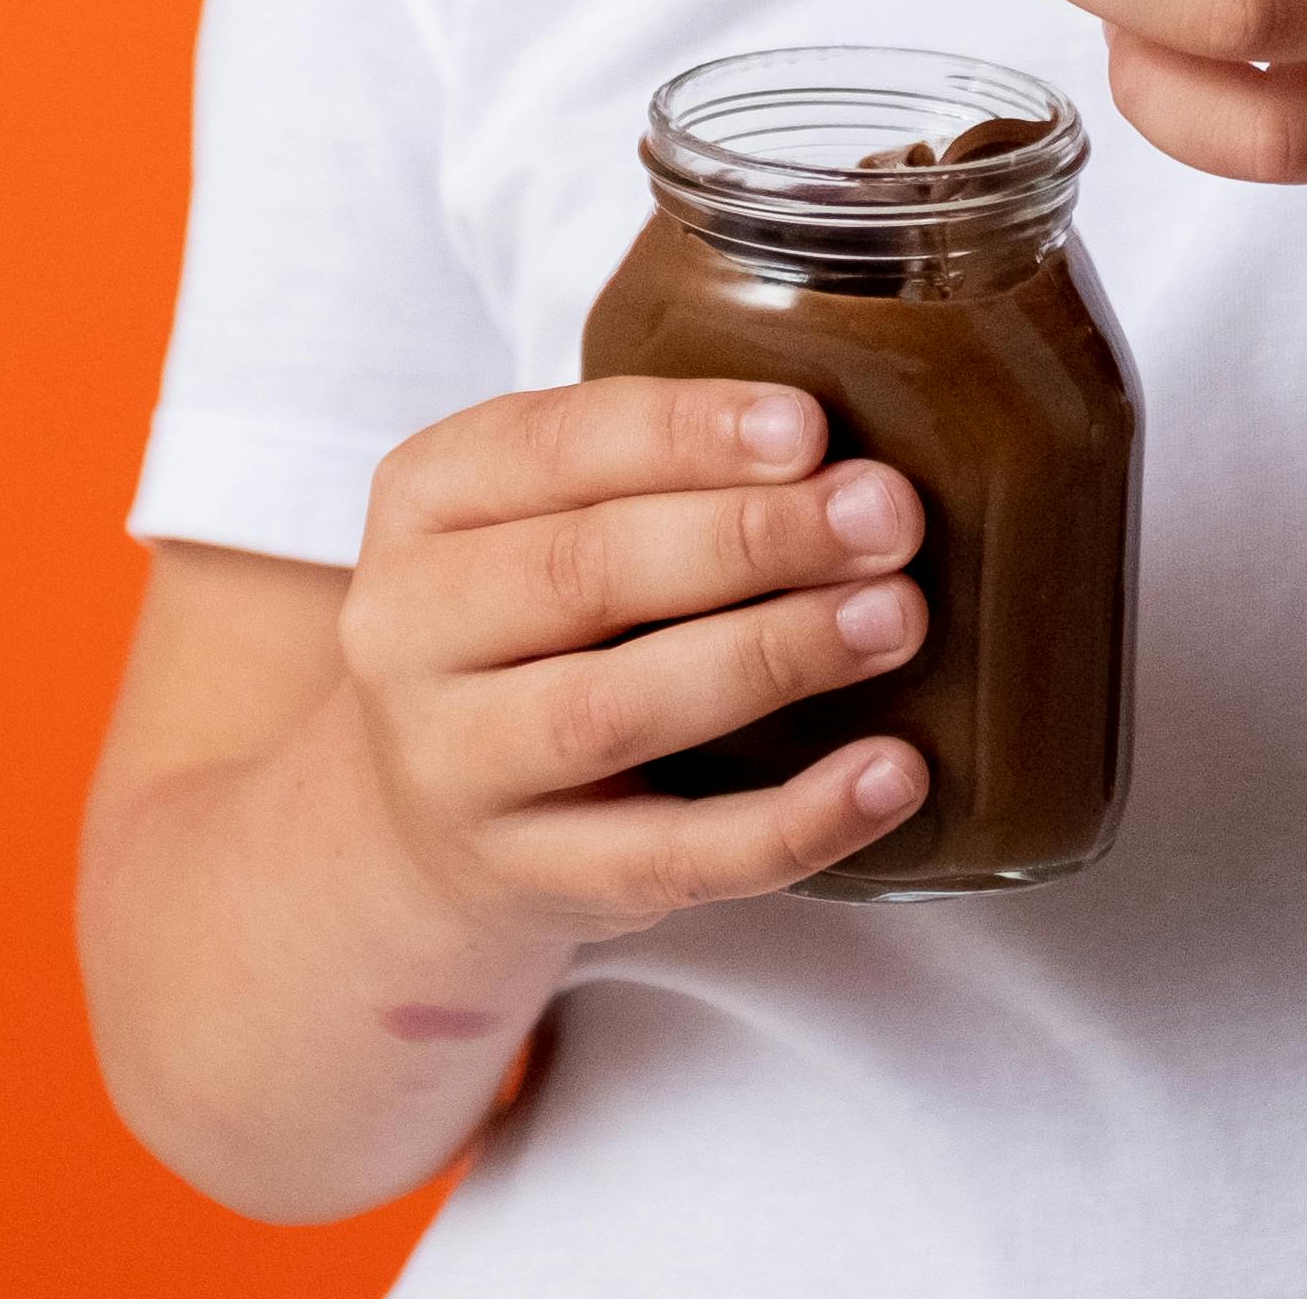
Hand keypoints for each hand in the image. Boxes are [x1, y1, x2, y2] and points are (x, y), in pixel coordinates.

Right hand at [328, 379, 935, 942]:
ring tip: (894, 619)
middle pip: (583, 571)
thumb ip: (659, 473)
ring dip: (770, 657)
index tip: (810, 428)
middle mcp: (412, 629)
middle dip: (751, 537)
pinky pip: (669, 859)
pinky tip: (892, 772)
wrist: (420, 822)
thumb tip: (852, 459)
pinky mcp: (527, 880)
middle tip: (886, 517)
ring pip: (611, 711)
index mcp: (427, 497)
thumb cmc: (533, 622)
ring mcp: (456, 767)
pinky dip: (793, 820)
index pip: (552, 444)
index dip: (685, 433)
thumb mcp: (544, 516)